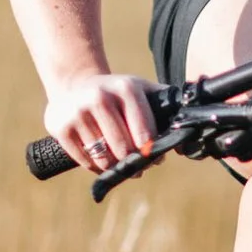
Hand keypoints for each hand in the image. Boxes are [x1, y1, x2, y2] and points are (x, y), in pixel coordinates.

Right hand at [44, 73, 158, 171]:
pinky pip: (84, 160)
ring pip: (104, 158)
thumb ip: (166, 104)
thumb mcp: (140, 89)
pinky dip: (95, 167)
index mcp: (125, 88)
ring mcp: (78, 111)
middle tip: (137, 166)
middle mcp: (100, 97)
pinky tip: (101, 161)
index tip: (154, 159)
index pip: (144, 134)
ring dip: (115, 167)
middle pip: (124, 149)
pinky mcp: (60, 127)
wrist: (74, 84)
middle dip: (134, 163)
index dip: (151, 152)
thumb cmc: (116, 93)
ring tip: (120, 165)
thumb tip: (191, 127)